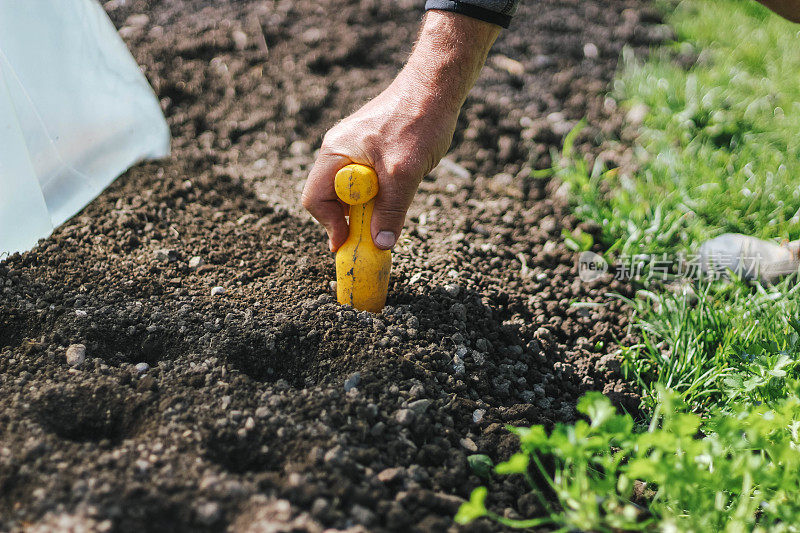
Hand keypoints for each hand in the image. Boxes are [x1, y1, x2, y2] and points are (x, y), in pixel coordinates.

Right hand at [302, 10, 500, 251]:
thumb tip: (380, 245)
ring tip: (394, 207)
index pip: (315, 200)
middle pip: (331, 199)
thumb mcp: (405, 174)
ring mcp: (355, 150)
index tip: (350, 243)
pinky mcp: (372, 150)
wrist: (437, 87)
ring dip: (370, 207)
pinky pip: (368, 181)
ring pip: (352, 192)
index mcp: (335, 153)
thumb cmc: (418, 122)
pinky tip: (401, 189)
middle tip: (376, 234)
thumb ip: (391, 210)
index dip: (330, 226)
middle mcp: (338, 152)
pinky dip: (380, 195)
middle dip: (352, 219)